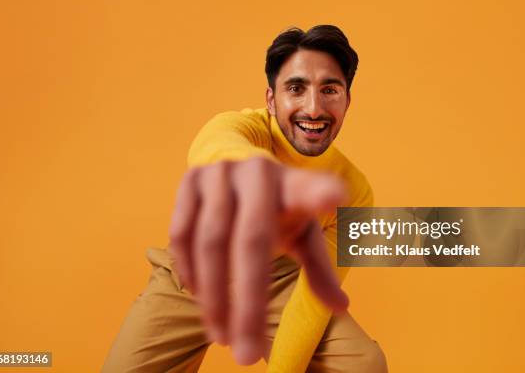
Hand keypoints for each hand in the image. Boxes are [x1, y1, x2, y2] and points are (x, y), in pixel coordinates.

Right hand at [168, 157, 348, 364]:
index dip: (320, 192)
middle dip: (248, 305)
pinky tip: (200, 298)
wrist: (239, 170)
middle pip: (250, 241)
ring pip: (209, 242)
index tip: (335, 198)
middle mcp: (257, 171)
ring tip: (222, 336)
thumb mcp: (302, 234)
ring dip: (213, 298)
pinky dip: (189, 271)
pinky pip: (182, 234)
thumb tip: (342, 307)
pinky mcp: (190, 180)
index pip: (309, 188)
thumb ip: (318, 269)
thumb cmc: (278, 209)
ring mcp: (219, 173)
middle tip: (247, 356)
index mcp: (294, 183)